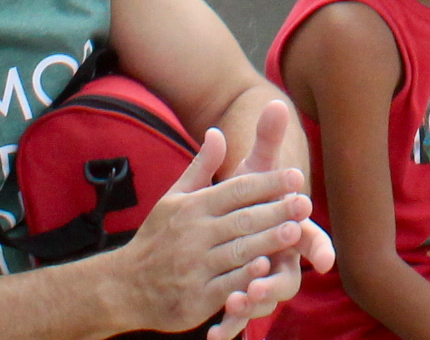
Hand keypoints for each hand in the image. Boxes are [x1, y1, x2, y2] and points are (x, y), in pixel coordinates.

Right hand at [126, 125, 322, 339]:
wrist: (124, 287)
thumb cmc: (157, 238)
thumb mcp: (174, 198)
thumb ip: (201, 167)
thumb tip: (217, 131)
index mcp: (192, 207)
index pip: (235, 190)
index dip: (267, 183)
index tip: (295, 175)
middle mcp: (193, 235)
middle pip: (241, 220)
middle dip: (275, 210)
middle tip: (306, 202)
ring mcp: (194, 267)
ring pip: (238, 251)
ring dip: (268, 242)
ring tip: (297, 232)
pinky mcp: (195, 298)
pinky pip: (226, 285)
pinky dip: (246, 277)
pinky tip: (267, 269)